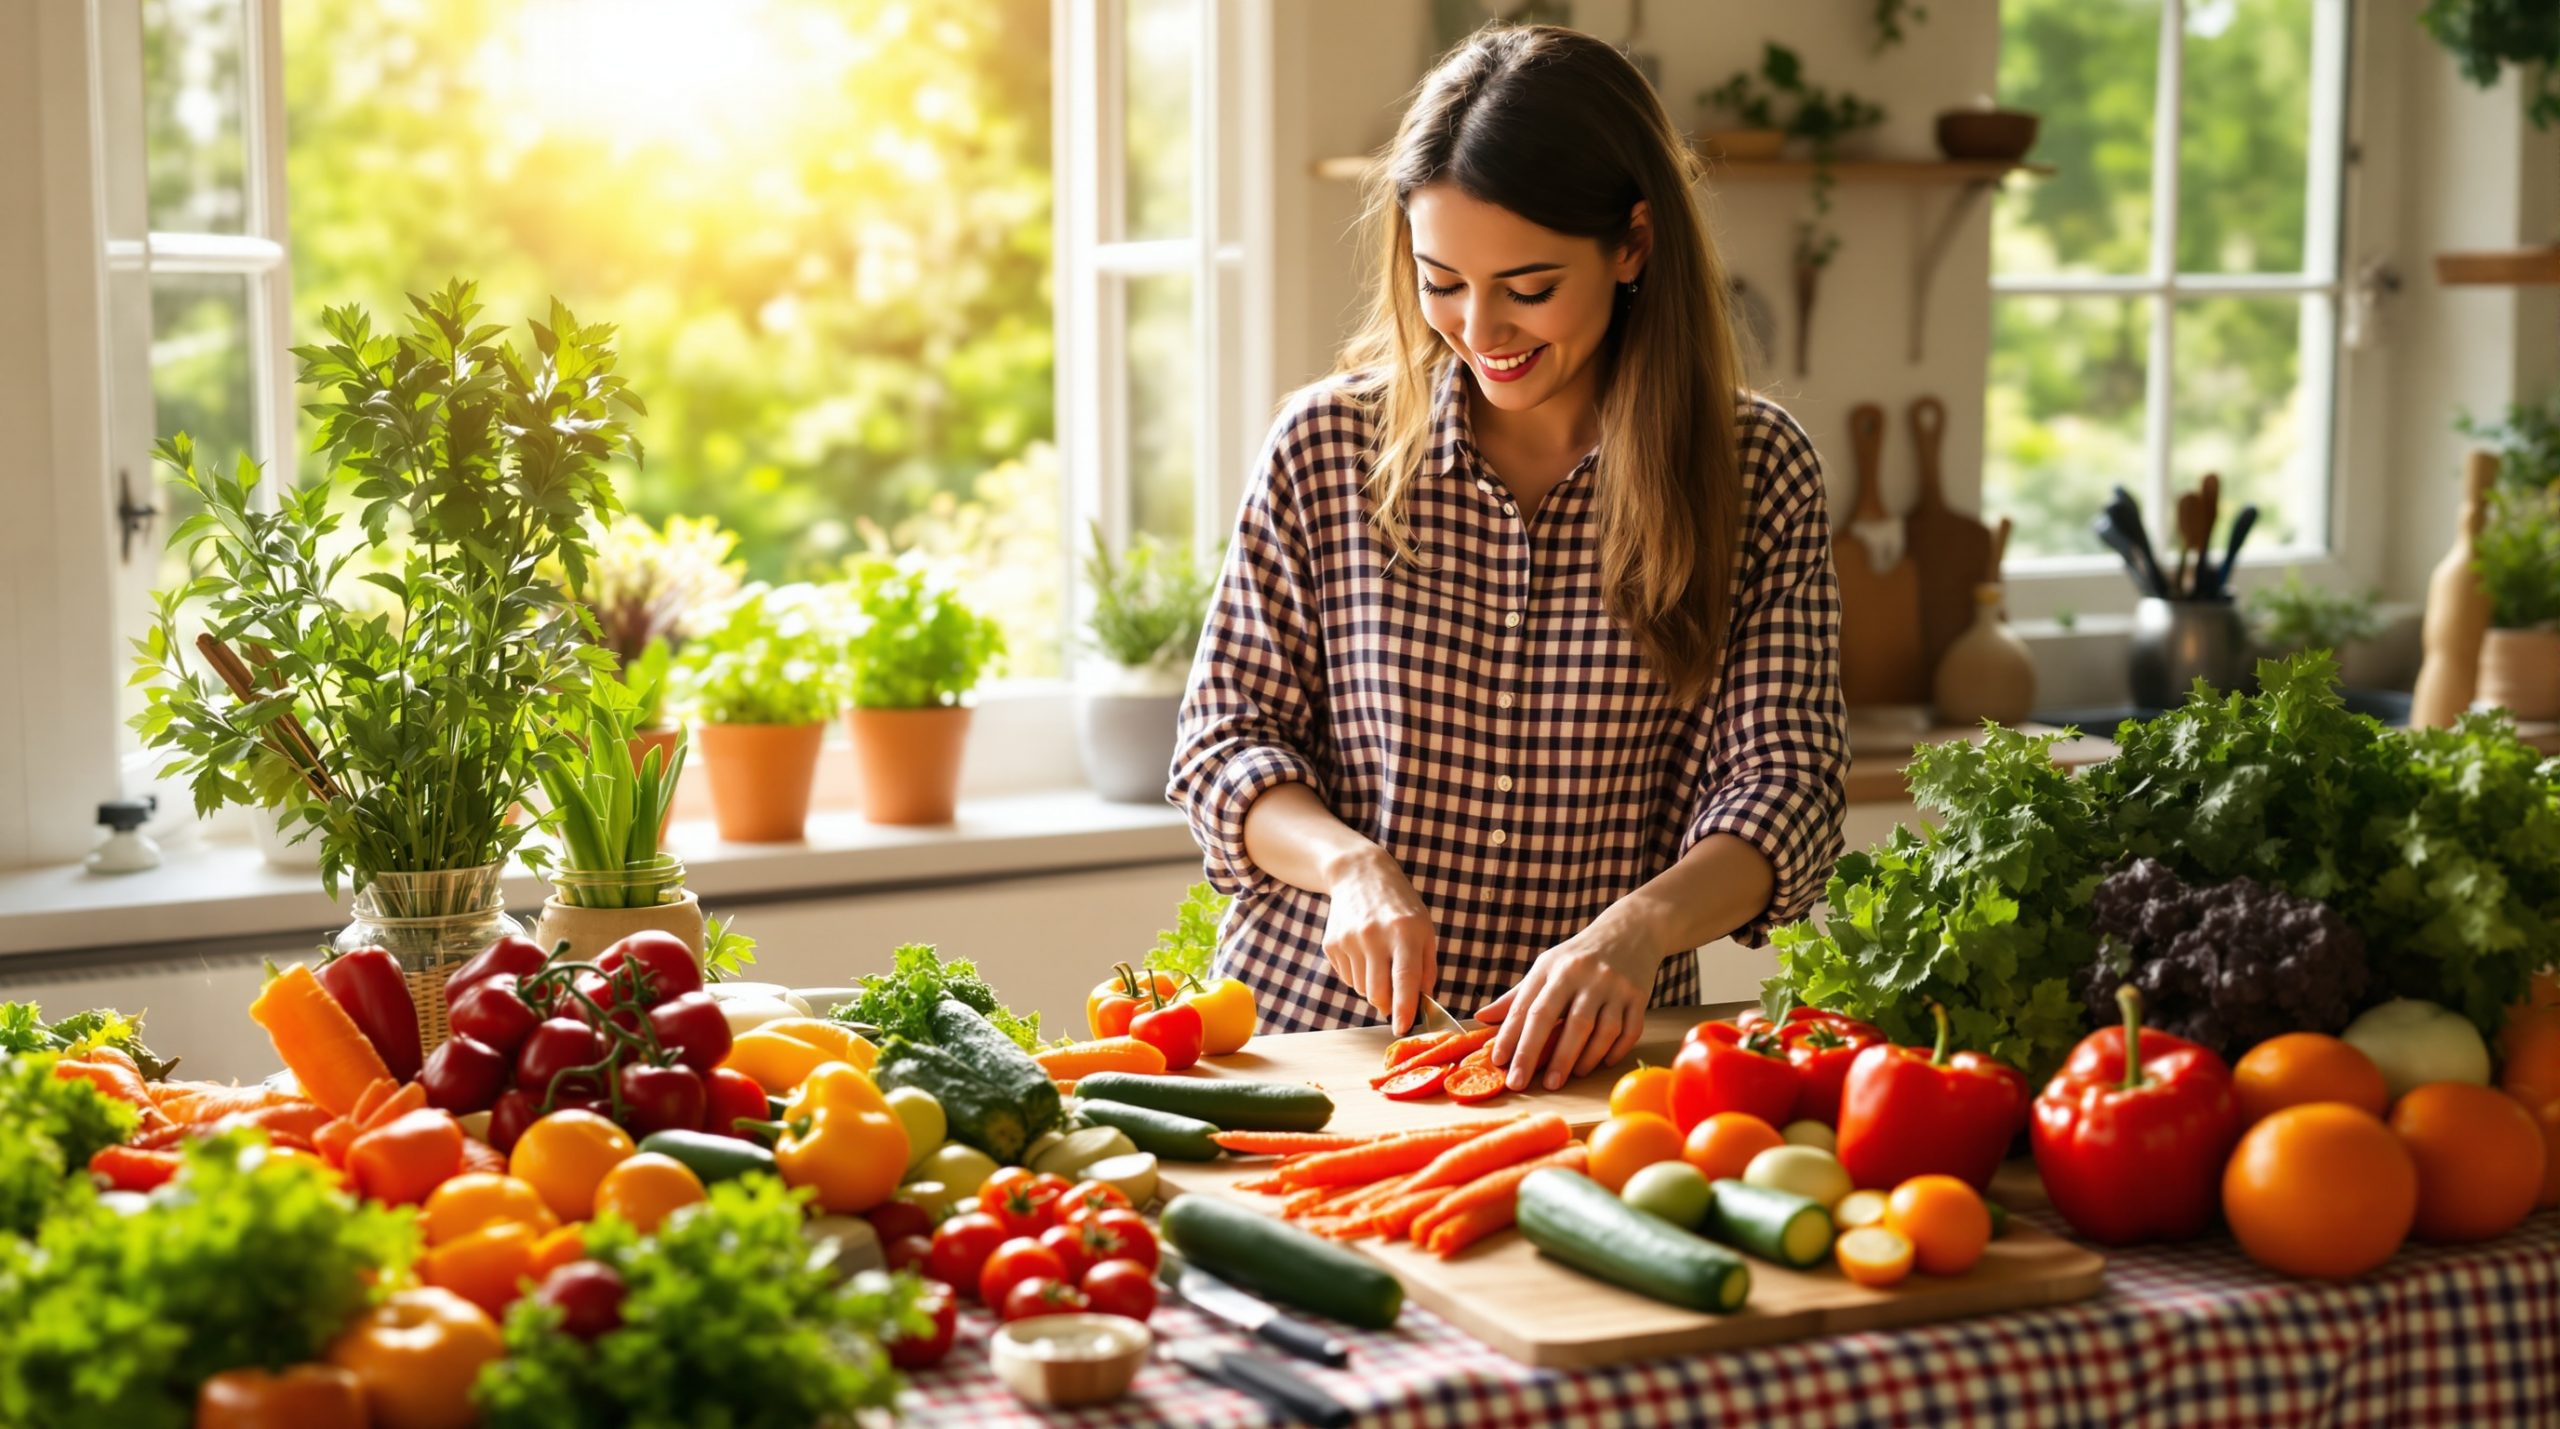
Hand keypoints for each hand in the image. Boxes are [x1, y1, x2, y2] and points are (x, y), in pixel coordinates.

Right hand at [1321, 847, 1437, 1032]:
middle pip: (1377, 993)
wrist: (1359, 874)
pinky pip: (1347, 978)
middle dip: (1387, 1005)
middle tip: (1395, 1000)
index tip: (1403, 1029)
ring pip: (1361, 989)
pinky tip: (1363, 951)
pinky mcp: (1331, 943)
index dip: (1404, 1009)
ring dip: (1373, 986)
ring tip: (1379, 960)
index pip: (1404, 979)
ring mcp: (1349, 939)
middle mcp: (1374, 935)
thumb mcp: (1424, 930)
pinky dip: (1358, 974)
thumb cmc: (1399, 906)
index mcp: (1404, 931)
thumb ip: (1426, 969)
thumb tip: (1421, 1006)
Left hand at [1477, 910, 1663, 1091]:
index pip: (1529, 1007)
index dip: (1511, 1037)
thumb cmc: (1578, 956)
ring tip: (1563, 1079)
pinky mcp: (1639, 997)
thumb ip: (1516, 996)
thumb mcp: (1546, 967)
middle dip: (1541, 1055)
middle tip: (1523, 1083)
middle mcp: (1584, 975)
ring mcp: (1614, 986)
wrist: (1629, 931)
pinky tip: (1599, 1064)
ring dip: (1580, 1059)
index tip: (1499, 1063)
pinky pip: (1627, 1032)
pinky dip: (1613, 1052)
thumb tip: (1481, 1018)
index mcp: (1554, 967)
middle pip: (1563, 1022)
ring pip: (1598, 1031)